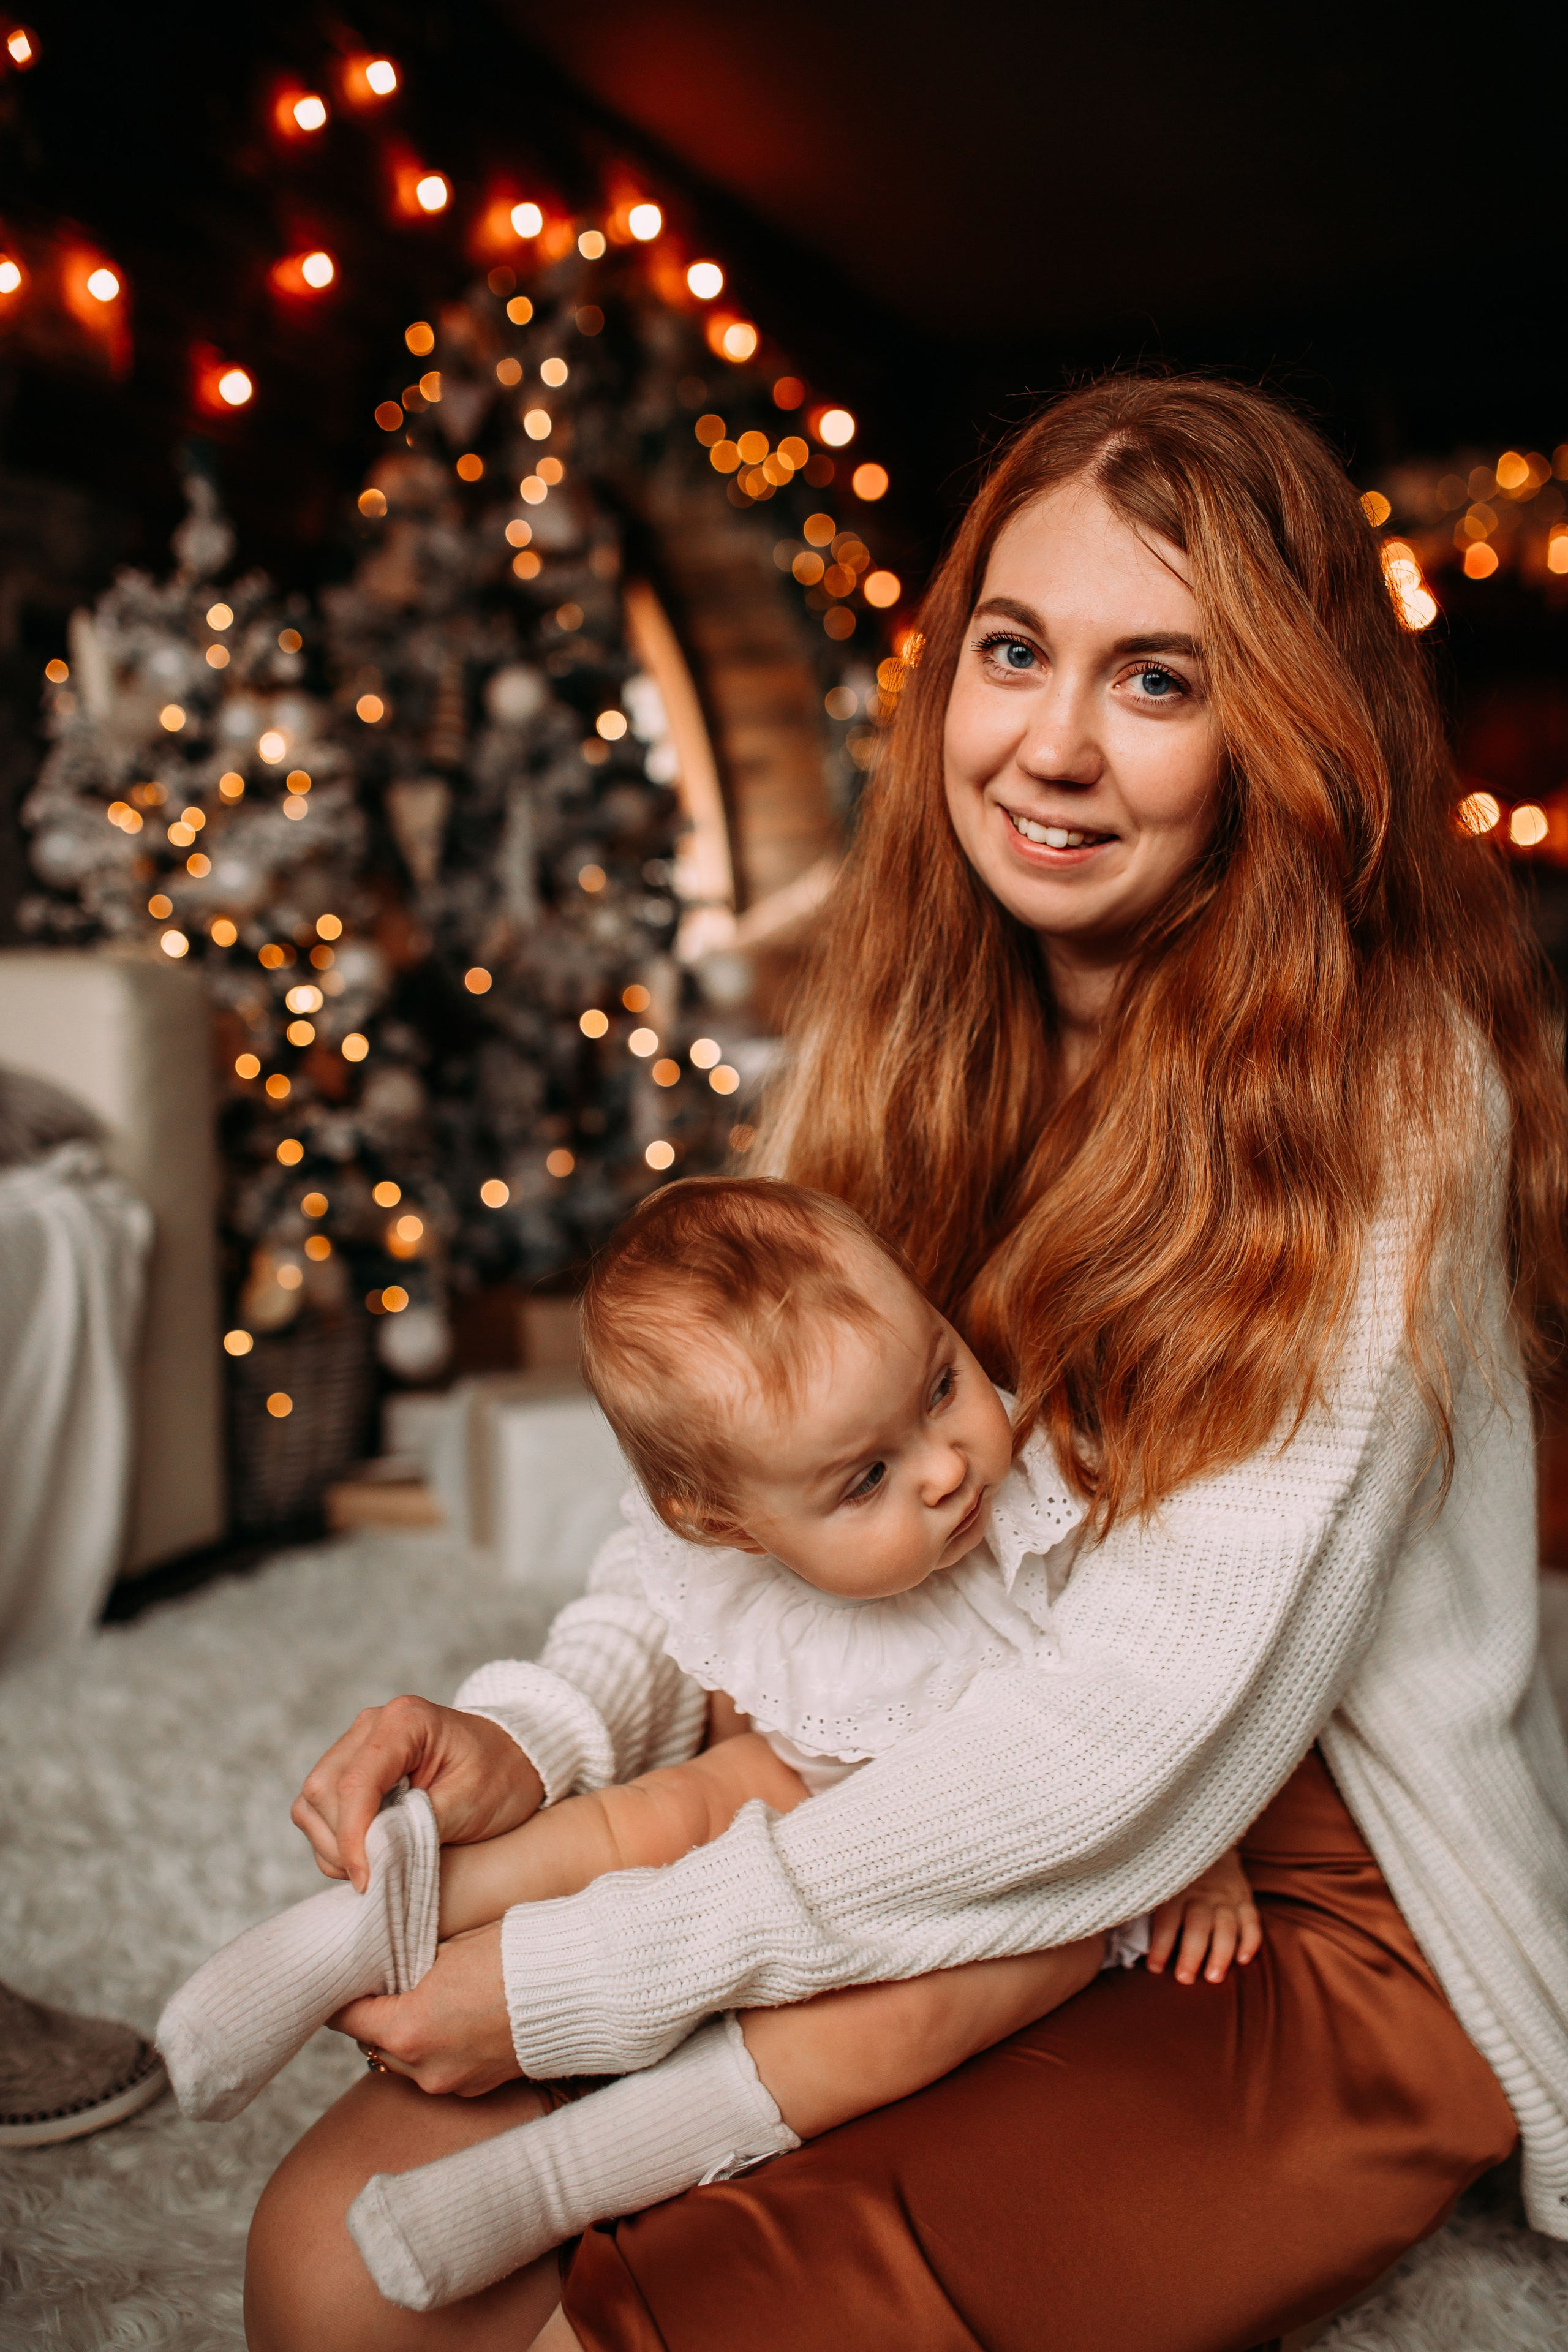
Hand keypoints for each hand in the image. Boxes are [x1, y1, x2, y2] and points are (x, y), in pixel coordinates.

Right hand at [292, 1696, 544, 1890]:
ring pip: (312, 1802)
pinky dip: (332, 1841)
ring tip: (372, 1869)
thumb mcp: (473, 1802)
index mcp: (405, 1721)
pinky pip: (318, 1809)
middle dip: (342, 1844)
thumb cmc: (501, 1776)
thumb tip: (374, 1855)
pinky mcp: (352, 1768)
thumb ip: (422, 1825)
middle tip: (374, 1879)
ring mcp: (357, 1745)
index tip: (366, 1880)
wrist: (515, 1759)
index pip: (357, 1784)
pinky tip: (367, 1856)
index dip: (353, 1837)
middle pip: (324, 1791)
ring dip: (332, 1845)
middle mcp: (372, 1726)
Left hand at [332, 1923, 521, 2096]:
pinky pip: (438, 2070)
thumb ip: (410, 1969)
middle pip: (373, 2045)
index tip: (348, 1979)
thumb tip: (392, 1971)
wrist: (572, 1988)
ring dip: (406, 2036)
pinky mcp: (476, 2089)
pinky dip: (438, 2049)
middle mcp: (422, 2067)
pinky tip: (459, 2019)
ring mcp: (450, 2083)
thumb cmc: (509, 1957)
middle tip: (389, 1985)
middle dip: (377, 2018)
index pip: (348, 2019)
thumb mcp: (448, 1951)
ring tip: (428, 2002)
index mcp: (407, 2029)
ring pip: (405, 2062)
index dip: (344, 1995)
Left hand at [1146, 1847, 1261, 1985]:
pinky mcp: (1245, 1898)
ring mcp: (1226, 1897)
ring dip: (1221, 1954)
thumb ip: (1147, 1901)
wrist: (1207, 1840)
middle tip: (1185, 1979)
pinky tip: (1243, 1960)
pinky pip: (1251, 1920)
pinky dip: (1250, 1941)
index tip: (1154, 1968)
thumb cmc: (1175, 1872)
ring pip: (1226, 1927)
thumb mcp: (1158, 1879)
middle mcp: (1202, 1895)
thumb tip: (1118, 1926)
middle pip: (1198, 1926)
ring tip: (1214, 1978)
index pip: (1167, 1920)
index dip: (1161, 1944)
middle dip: (1191, 1954)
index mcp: (1176, 1891)